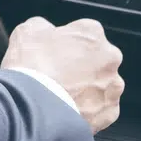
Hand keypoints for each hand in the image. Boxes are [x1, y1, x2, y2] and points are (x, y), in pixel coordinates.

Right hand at [2, 16, 123, 132]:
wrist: (34, 105)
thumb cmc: (32, 64)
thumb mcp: (28, 29)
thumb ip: (45, 26)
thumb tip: (48, 33)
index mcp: (92, 34)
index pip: (84, 30)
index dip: (67, 38)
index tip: (55, 46)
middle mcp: (110, 59)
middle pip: (97, 57)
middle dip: (82, 61)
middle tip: (58, 69)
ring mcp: (112, 88)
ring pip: (101, 82)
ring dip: (87, 84)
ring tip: (61, 90)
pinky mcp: (109, 114)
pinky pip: (101, 106)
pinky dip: (88, 106)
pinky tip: (68, 104)